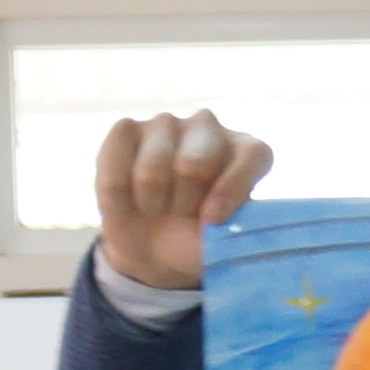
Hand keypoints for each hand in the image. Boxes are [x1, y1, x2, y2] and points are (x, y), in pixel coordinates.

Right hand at [93, 110, 275, 293]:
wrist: (152, 246)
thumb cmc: (195, 240)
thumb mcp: (221, 246)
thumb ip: (230, 234)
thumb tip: (214, 222)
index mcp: (245, 152)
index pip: (253, 155)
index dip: (232, 188)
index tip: (212, 221)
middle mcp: (209, 127)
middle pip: (196, 163)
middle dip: (183, 203)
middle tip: (181, 214)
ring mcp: (166, 123)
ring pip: (152, 170)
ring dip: (151, 203)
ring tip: (157, 207)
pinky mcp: (126, 128)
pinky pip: (116, 165)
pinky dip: (118, 198)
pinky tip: (129, 199)